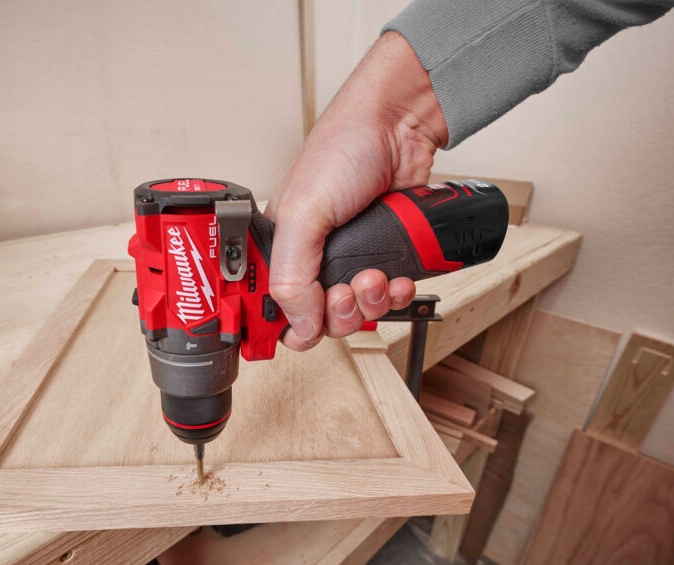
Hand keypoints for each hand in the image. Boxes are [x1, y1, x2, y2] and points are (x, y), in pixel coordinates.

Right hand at [265, 32, 447, 350]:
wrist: (401, 128)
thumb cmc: (343, 149)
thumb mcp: (303, 213)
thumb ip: (291, 274)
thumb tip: (297, 324)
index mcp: (279, 248)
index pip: (272, 307)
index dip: (285, 325)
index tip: (301, 328)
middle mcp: (312, 258)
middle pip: (318, 320)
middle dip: (337, 314)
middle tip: (345, 290)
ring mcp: (350, 261)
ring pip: (356, 315)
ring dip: (370, 304)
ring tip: (375, 276)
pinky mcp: (384, 258)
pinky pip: (388, 299)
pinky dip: (396, 295)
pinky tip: (398, 277)